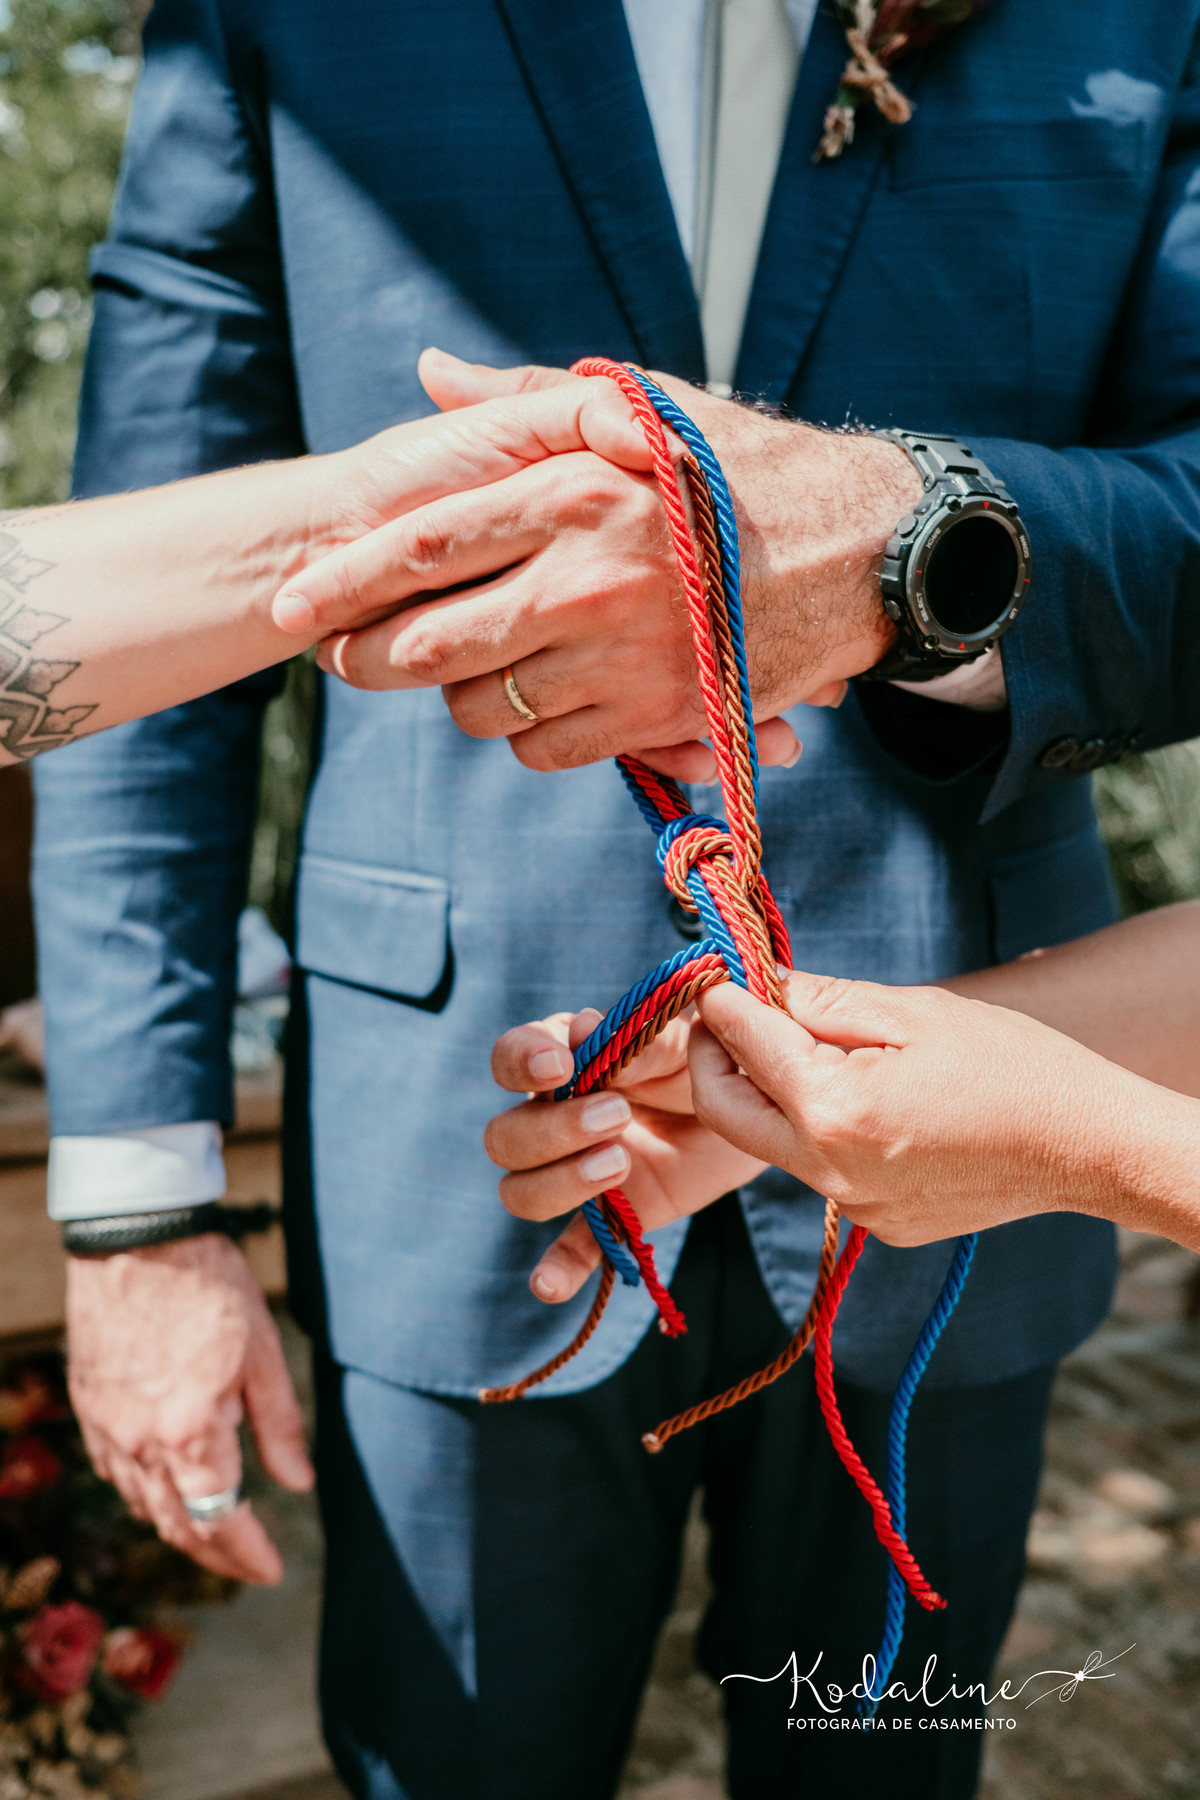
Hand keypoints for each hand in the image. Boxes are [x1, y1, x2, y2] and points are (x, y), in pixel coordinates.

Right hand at [67, 1236, 313, 1584]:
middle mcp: (142, 1443)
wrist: (138, 1239)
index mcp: (192, 1433)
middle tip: (249, 1564)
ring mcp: (108, 1428)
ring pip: (142, 1504)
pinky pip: (115, 1472)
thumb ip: (280, 1426)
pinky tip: (165, 1490)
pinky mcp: (90, 1407)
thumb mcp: (264, 1354)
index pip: (222, 1520)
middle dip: (217, 1554)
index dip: (248, 1554)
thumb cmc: (211, 1288)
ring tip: (215, 1532)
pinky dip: (144, 1494)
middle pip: (178, 1525)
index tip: (272, 1570)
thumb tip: (299, 1484)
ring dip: (180, 1528)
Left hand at [282, 350, 919, 776]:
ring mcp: (627, 656)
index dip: (346, 577)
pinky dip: (521, 735)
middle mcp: (594, 577)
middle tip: (338, 657)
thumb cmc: (737, 471)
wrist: (856, 551)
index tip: (293, 600)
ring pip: (483, 706)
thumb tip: (430, 371)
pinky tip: (528, 701)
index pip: (428, 543)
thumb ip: (527, 397)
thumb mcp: (640, 411)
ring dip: (452, 696)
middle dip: (366, 657)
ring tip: (450, 672)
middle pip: (435, 640)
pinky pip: (546, 749)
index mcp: (579, 490)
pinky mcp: (660, 717)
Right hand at [486, 1005, 764, 1301]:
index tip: (559, 1066)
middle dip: (553, 1129)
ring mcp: (577, 1172)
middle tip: (620, 1115)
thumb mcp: (686, 1037)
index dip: (521, 1063)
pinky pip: (572, 1250)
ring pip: (522, 1191)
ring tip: (621, 1163)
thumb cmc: (712, 1056)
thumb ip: (641, 1039)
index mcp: (565, 1060)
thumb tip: (585, 1031)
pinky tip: (551, 1285)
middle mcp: (555, 1118)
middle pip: (506, 1137)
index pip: (510, 1059)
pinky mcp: (609, 1218)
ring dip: (560, 1182)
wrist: (759, 1108)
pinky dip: (557, 1270)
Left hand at [689, 970, 1159, 1247]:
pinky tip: (861, 1095)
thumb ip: (823, 999)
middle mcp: (830, 1172)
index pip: (743, 1045)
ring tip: (802, 1043)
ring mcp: (854, 1208)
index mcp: (834, 1110)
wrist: (1087, 1146)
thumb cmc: (1010, 1063)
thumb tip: (757, 982)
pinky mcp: (878, 1225)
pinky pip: (822, 1169)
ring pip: (774, 1142)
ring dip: (769, 1092)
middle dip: (713, 1058)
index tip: (713, 974)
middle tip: (725, 1013)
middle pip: (726, 1111)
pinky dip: (819, 1128)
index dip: (719, 1001)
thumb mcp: (913, 1011)